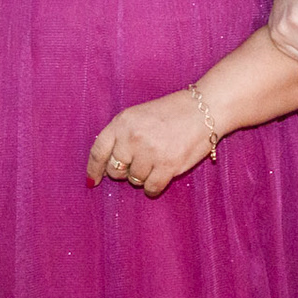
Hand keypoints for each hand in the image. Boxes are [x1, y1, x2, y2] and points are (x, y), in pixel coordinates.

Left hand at [86, 89, 214, 196]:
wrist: (204, 109)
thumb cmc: (171, 113)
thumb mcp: (139, 115)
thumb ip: (121, 136)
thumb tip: (105, 166)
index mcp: (123, 122)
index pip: (98, 151)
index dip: (94, 169)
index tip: (93, 181)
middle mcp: (133, 136)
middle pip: (115, 170)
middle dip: (125, 171)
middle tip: (141, 161)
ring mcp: (150, 151)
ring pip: (134, 180)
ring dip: (144, 176)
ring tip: (158, 159)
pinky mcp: (167, 165)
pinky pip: (151, 188)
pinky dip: (154, 187)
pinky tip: (163, 174)